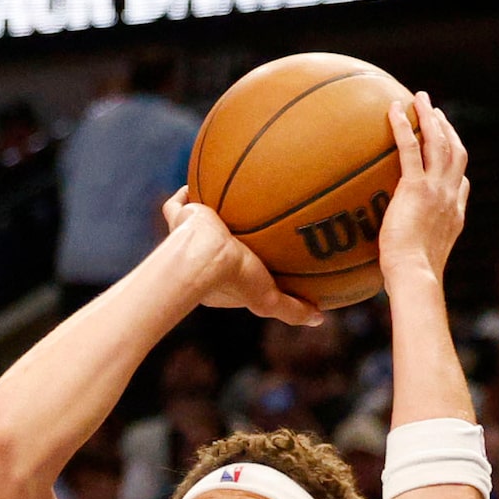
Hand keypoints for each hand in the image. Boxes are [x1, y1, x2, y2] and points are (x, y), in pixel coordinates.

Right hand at [158, 190, 320, 325]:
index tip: (258, 253)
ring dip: (208, 209)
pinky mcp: (180, 216)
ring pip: (196, 221)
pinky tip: (202, 179)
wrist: (203, 257)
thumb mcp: (269, 300)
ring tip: (225, 196)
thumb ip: (292, 309)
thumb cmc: (235, 280)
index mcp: (217, 279)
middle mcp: (199, 257)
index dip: (244, 261)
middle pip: (215, 242)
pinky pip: (180, 201)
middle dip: (226, 234)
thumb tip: (319, 319)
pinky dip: (186, 191)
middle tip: (242, 221)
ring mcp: (187, 236)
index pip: (233, 267)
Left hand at [376, 92, 468, 288]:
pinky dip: (403, 126)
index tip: (450, 150)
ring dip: (429, 117)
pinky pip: (410, 148)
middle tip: (435, 111)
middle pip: (455, 152)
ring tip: (420, 99)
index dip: (456, 164)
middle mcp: (450, 196)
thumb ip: (412, 250)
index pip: (461, 182)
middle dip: (447, 129)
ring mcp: (436, 189)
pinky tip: (394, 110)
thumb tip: (394, 260)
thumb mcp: (417, 263)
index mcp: (454, 214)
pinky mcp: (416, 187)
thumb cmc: (410, 278)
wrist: (415, 275)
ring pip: (438, 142)